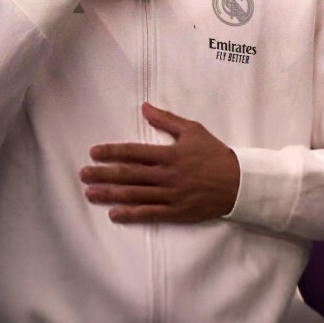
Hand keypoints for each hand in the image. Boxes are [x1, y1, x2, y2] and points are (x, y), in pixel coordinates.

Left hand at [79, 103, 239, 223]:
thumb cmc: (215, 154)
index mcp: (168, 154)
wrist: (241, 183)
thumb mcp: (193, 130)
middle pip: (129, 174)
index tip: (94, 153)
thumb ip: (166, 120)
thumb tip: (145, 107)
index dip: (112, 152)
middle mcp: (166, 175)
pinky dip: (131, 214)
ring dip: (111, 194)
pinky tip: (114, 214)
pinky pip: (150, 214)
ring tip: (90, 193)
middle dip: (103, 174)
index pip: (133, 152)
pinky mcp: (177, 212)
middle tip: (83, 174)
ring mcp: (171, 195)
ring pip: (135, 195)